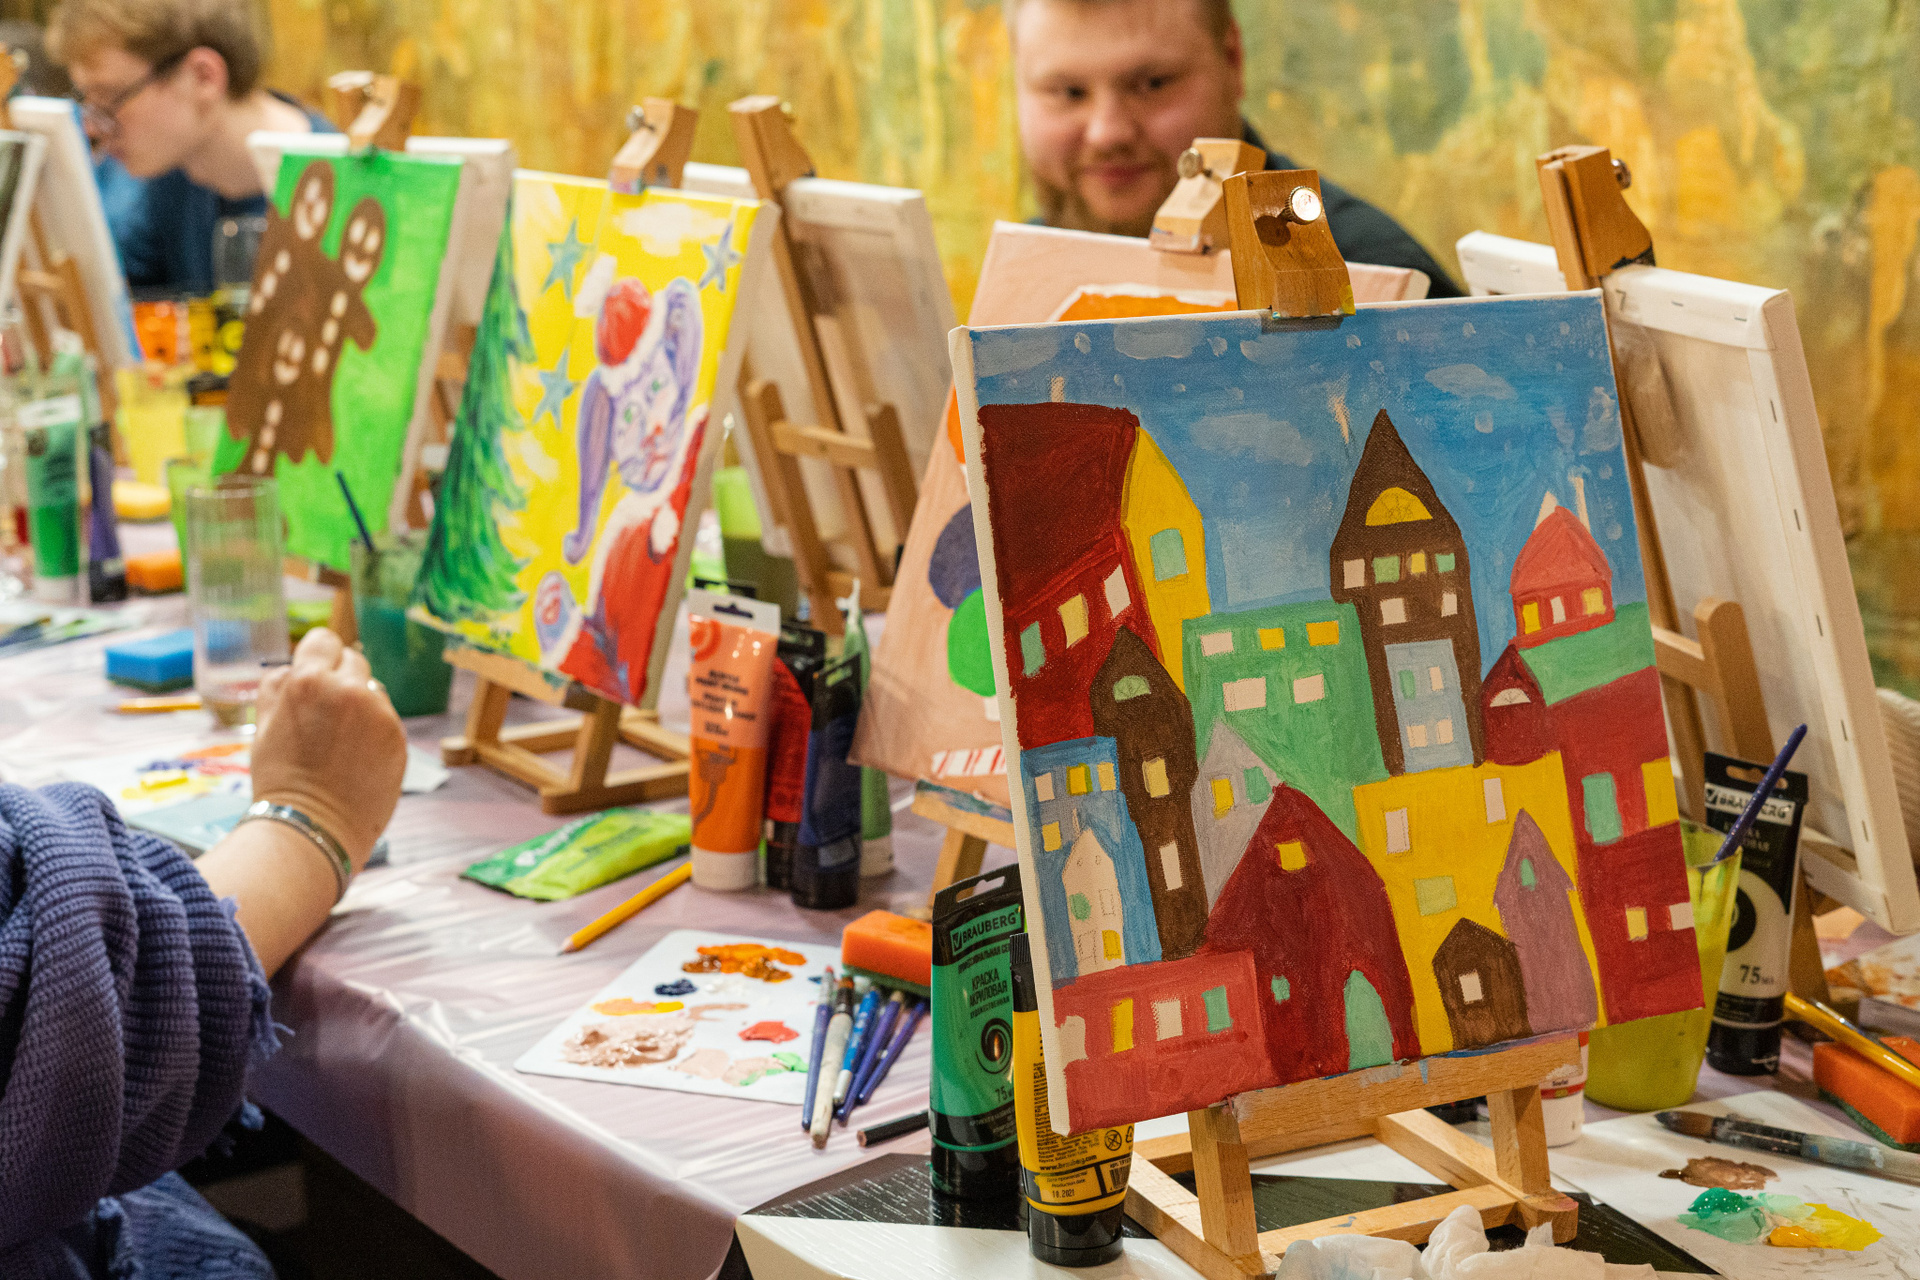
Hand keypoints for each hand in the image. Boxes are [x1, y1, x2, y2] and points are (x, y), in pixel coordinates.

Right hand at [250, 628, 405, 869]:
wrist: (312, 826)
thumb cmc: (281, 779)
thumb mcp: (264, 724)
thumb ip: (279, 687)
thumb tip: (293, 666)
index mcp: (309, 681)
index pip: (323, 640)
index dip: (318, 655)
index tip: (317, 670)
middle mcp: (348, 689)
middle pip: (353, 660)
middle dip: (341, 678)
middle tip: (327, 712)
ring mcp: (378, 712)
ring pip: (373, 690)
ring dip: (360, 704)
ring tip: (340, 741)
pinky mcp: (397, 735)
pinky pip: (386, 718)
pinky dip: (375, 729)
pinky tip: (357, 756)